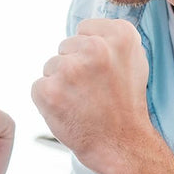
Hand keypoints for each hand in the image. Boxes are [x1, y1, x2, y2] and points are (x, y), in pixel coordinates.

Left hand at [32, 18, 150, 173]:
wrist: (121, 144)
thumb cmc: (126, 104)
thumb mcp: (134, 60)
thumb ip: (111, 38)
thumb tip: (85, 29)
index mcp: (120, 35)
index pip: (84, 29)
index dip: (89, 53)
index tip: (102, 72)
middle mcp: (95, 48)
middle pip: (65, 47)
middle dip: (73, 67)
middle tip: (92, 91)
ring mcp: (70, 69)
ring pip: (50, 66)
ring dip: (60, 84)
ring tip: (82, 103)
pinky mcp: (48, 91)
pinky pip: (38, 86)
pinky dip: (48, 100)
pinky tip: (68, 111)